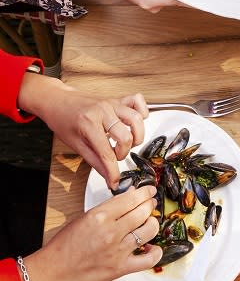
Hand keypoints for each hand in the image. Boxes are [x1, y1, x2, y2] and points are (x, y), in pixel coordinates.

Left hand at [19, 74, 147, 187]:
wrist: (58, 101)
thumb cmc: (63, 120)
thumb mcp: (74, 144)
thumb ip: (94, 161)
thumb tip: (108, 176)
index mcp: (89, 124)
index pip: (107, 153)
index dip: (113, 172)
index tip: (115, 181)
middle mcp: (103, 111)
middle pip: (126, 137)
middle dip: (123, 153)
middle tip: (115, 156)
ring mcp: (112, 103)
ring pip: (136, 119)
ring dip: (136, 135)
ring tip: (126, 142)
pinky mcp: (117, 99)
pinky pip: (138, 101)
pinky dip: (141, 112)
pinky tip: (133, 123)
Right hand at [23, 186, 161, 280]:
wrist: (55, 270)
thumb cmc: (66, 244)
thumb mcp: (85, 216)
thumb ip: (109, 208)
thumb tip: (129, 198)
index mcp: (100, 216)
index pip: (131, 198)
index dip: (144, 193)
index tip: (149, 191)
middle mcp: (111, 232)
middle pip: (142, 212)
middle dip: (150, 204)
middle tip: (150, 203)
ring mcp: (118, 251)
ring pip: (149, 231)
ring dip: (152, 223)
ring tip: (149, 222)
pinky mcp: (121, 268)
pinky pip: (148, 260)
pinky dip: (155, 252)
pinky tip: (152, 247)